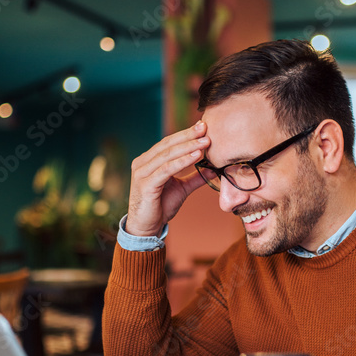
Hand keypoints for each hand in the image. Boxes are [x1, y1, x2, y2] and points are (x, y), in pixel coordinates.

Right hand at [125, 121, 209, 236]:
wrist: (147, 228)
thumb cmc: (161, 206)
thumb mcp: (181, 188)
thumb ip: (195, 177)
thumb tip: (213, 168)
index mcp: (148, 161)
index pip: (169, 143)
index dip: (186, 134)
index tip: (203, 127)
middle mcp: (142, 163)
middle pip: (167, 144)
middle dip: (188, 136)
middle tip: (205, 128)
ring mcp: (142, 173)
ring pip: (167, 155)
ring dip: (188, 147)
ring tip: (205, 142)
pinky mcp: (145, 185)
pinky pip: (166, 170)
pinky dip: (182, 162)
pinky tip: (196, 156)